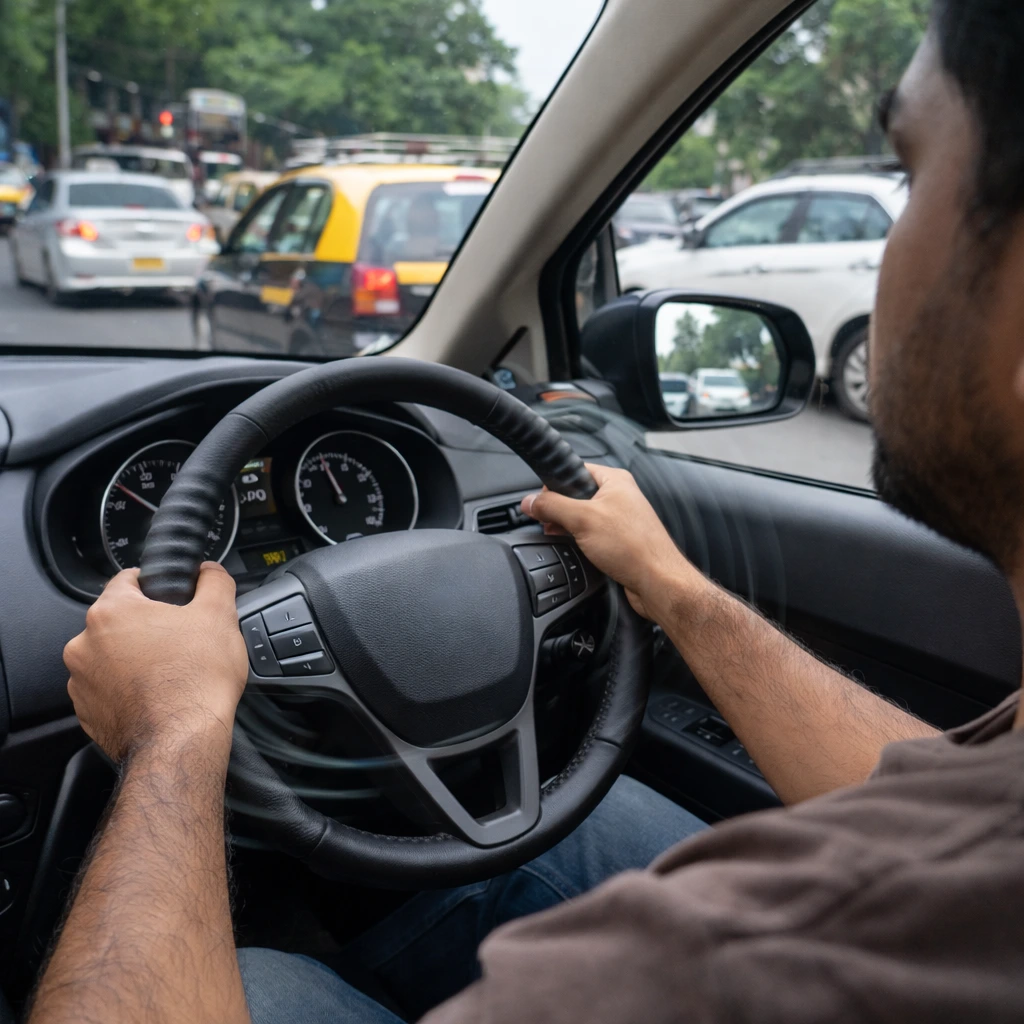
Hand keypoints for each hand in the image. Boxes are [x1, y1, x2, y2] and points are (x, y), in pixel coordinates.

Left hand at [64, 562, 247, 761]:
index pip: (128, 579)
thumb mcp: (219, 614)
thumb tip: (209, 571)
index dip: (156, 584)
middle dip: (147, 627)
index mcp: (111, 612)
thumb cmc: (196, 681)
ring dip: (134, 659)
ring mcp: (81, 682)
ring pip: (111, 657)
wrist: (182, 741)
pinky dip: (128, 689)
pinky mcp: (88, 713)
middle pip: (119, 621)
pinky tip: (157, 695)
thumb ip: (214, 580)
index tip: (172, 599)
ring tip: (170, 672)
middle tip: (180, 640)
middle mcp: (84, 644)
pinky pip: (108, 690)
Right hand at [521, 464, 698, 620]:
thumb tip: (530, 501)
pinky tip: (576, 550)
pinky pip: (591, 533)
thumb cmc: (634, 547)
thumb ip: (552, 507)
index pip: (574, 470)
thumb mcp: (583, 520)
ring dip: (567, 527)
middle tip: (548, 523)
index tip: (540, 501)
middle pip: (576, 495)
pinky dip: (579, 540)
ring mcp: (620, 518)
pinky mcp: (619, 539)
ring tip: (560, 537)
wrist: (657, 582)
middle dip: (558, 510)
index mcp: (615, 480)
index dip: (553, 485)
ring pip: (583, 516)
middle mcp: (619, 496)